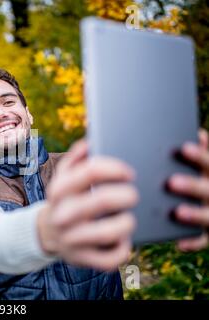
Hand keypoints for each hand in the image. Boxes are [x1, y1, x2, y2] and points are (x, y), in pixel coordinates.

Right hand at [37, 139, 137, 270]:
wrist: (47, 233)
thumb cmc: (65, 199)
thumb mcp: (63, 178)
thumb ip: (76, 158)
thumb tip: (90, 143)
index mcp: (58, 190)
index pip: (89, 171)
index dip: (115, 169)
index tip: (129, 173)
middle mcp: (62, 214)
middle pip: (102, 200)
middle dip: (126, 195)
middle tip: (134, 195)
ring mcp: (71, 239)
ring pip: (108, 233)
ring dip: (127, 223)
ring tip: (129, 218)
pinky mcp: (81, 259)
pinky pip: (110, 258)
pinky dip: (123, 248)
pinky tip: (123, 238)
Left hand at [168, 129, 208, 251]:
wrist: (208, 206)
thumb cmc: (199, 179)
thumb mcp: (204, 166)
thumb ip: (201, 153)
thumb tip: (198, 133)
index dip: (199, 155)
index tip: (183, 147)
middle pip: (208, 189)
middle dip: (191, 185)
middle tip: (171, 181)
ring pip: (208, 216)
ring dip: (194, 214)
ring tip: (176, 211)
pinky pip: (204, 240)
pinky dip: (194, 242)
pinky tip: (180, 243)